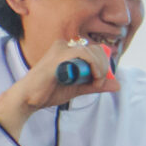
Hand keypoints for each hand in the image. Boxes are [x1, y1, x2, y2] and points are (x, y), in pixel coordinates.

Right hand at [0, 37, 119, 135]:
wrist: (28, 100)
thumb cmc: (48, 92)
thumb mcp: (78, 88)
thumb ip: (96, 85)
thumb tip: (117, 85)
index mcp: (67, 50)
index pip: (95, 50)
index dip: (104, 65)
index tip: (100, 81)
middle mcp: (64, 45)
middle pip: (97, 49)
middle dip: (104, 67)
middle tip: (98, 84)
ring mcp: (61, 48)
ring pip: (93, 51)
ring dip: (100, 69)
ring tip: (95, 84)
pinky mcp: (59, 55)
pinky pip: (85, 54)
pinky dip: (94, 66)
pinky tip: (93, 78)